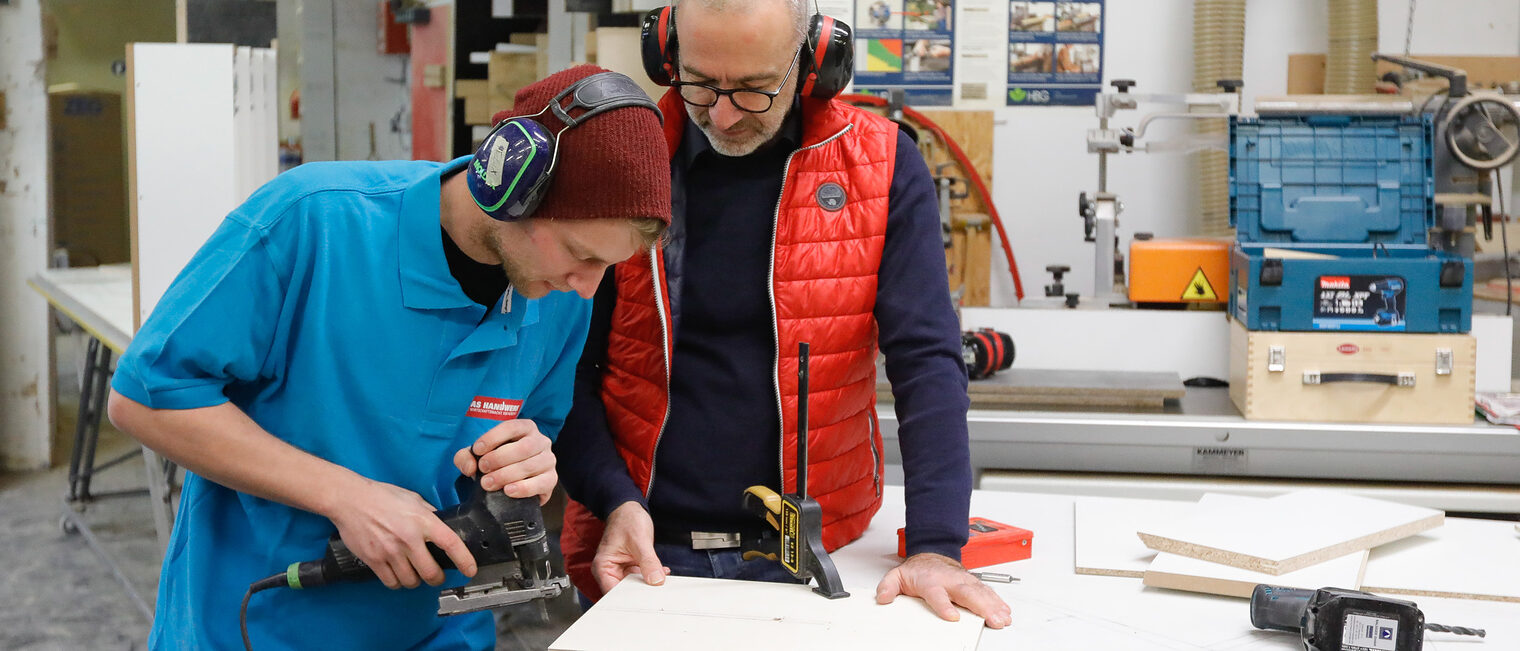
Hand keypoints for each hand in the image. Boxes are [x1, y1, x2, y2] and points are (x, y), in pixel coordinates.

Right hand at [326, 477, 476, 589]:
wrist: (350, 499)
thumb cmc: (381, 496)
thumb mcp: (412, 499)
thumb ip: (428, 513)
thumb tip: (441, 524)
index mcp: (423, 521)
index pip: (451, 543)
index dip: (464, 560)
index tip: (470, 569)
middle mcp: (409, 538)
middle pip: (431, 573)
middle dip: (437, 578)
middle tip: (436, 576)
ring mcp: (390, 551)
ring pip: (411, 581)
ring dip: (416, 581)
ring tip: (414, 573)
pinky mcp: (374, 560)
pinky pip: (391, 582)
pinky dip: (397, 582)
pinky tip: (398, 574)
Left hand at [453, 420, 555, 504]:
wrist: (510, 484)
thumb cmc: (495, 463)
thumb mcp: (477, 456)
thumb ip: (466, 457)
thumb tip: (470, 466)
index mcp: (525, 428)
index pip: (512, 426)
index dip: (494, 437)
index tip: (477, 450)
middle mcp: (541, 441)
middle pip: (524, 447)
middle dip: (499, 459)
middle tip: (483, 470)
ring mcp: (549, 460)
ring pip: (531, 465)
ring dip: (507, 475)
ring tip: (489, 484)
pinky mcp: (551, 479)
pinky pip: (542, 482)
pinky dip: (524, 488)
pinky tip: (508, 491)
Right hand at [592, 502, 667, 593]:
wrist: (628, 508)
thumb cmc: (626, 519)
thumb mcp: (639, 541)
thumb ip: (648, 562)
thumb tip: (656, 580)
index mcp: (603, 566)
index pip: (613, 593)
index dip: (628, 599)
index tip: (644, 600)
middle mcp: (609, 570)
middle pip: (624, 593)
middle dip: (641, 592)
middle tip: (656, 592)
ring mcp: (620, 569)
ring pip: (634, 586)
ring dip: (648, 584)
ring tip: (660, 579)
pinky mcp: (630, 567)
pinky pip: (641, 577)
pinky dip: (651, 575)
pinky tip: (660, 572)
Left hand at [876, 553, 1011, 628]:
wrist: (931, 553)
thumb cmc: (918, 570)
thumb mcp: (897, 576)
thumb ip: (888, 587)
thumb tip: (882, 598)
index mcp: (930, 580)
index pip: (937, 593)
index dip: (944, 605)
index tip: (952, 616)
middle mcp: (950, 580)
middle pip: (967, 593)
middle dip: (981, 606)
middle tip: (991, 619)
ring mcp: (963, 581)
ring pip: (981, 593)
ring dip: (993, 606)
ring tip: (1002, 618)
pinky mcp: (973, 583)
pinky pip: (987, 592)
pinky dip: (998, 602)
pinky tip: (1005, 612)